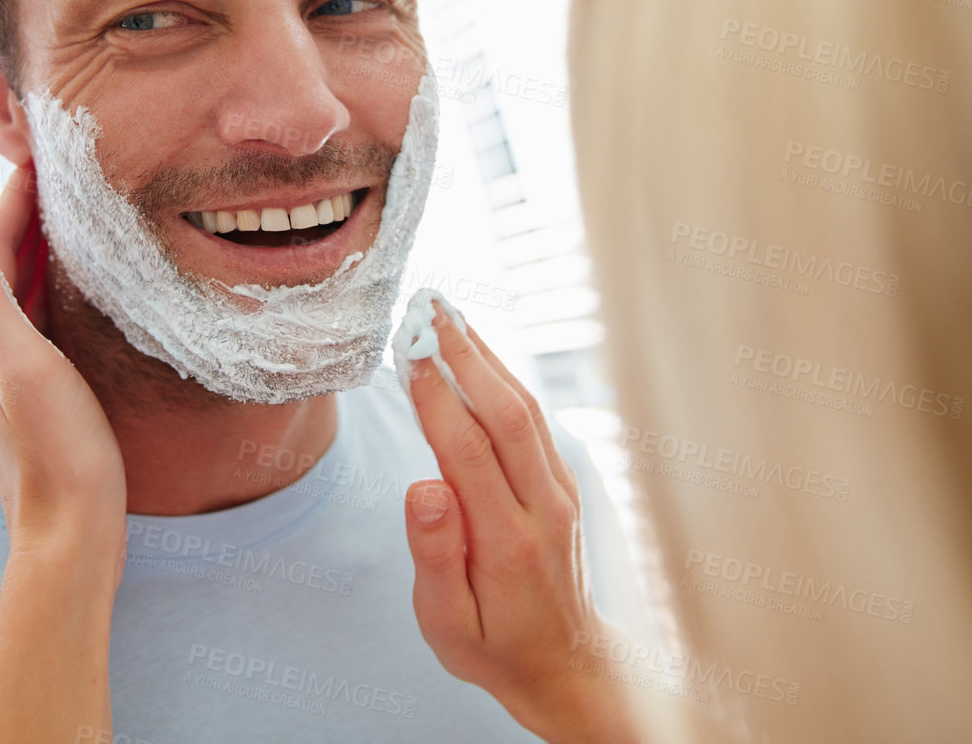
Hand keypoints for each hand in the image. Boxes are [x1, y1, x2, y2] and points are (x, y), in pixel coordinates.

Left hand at [0, 166, 126, 743]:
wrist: (71, 533)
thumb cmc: (55, 452)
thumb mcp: (22, 367)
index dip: (13, 196)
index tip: (36, 149)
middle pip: (7, 260)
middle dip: (29, 211)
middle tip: (60, 165)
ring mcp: (17, 368)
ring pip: (28, 288)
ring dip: (46, 246)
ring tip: (75, 207)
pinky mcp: (44, 387)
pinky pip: (47, 315)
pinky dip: (62, 283)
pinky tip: (86, 284)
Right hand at [402, 299, 637, 743]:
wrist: (564, 664)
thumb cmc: (492, 646)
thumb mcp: (447, 624)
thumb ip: (435, 555)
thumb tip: (423, 486)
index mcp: (507, 544)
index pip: (467, 452)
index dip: (436, 398)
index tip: (407, 352)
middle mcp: (544, 508)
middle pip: (506, 414)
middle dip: (465, 354)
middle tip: (428, 307)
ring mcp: (561, 492)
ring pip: (525, 408)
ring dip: (487, 355)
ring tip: (448, 312)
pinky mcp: (564, 484)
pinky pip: (534, 419)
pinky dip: (504, 377)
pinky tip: (477, 353)